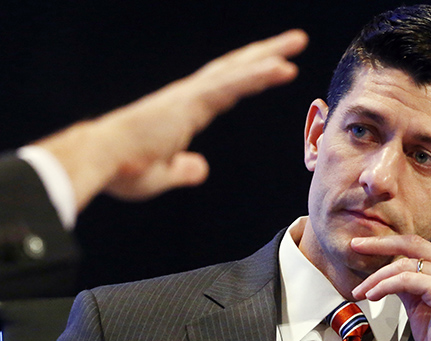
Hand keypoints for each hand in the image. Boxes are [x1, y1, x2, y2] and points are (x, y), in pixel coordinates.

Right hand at [38, 29, 307, 210]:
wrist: (98, 163)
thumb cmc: (123, 169)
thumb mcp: (161, 176)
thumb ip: (182, 171)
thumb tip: (200, 168)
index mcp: (185, 111)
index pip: (226, 88)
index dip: (251, 76)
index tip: (274, 69)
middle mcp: (190, 97)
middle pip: (236, 69)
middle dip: (266, 53)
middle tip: (295, 40)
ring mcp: (190, 96)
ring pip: (237, 70)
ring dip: (270, 54)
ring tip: (298, 40)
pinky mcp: (190, 102)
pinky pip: (230, 84)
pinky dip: (257, 74)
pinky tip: (282, 66)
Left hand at [351, 181, 430, 340]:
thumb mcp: (421, 301)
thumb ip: (409, 280)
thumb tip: (387, 271)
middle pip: (414, 241)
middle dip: (381, 242)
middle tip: (355, 244)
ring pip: (404, 262)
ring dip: (375, 277)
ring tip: (359, 292)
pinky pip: (404, 279)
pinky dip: (382, 286)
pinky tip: (370, 296)